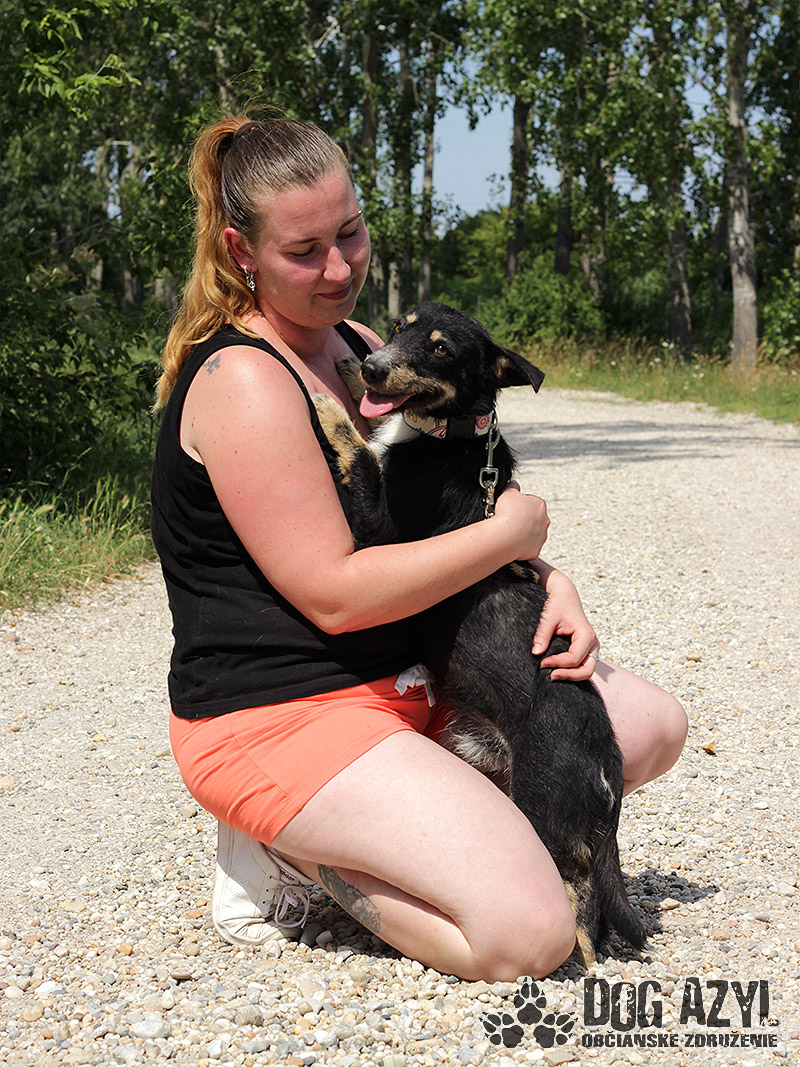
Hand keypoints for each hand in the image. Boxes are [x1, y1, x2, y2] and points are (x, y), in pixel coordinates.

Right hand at [494, 483, 549, 561]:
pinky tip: (511, 543)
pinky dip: (521, 547)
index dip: (519, 505)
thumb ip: (513, 487)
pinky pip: (528, 548)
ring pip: (532, 534)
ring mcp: (541, 536)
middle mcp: (545, 520)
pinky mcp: (536, 550)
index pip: (531, 502)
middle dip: (523, 520)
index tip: (511, 508)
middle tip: (510, 521)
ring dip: (523, 533)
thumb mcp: (508, 492)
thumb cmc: (507, 513)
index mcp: (540, 505)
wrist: (506, 536)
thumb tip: (514, 484)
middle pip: (534, 519)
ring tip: (509, 533)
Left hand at [531, 563, 598, 680]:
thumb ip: (542, 635)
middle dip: (569, 676)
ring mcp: (592, 648)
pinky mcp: (586, 651)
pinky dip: (572, 672)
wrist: (565, 596)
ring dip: (571, 676)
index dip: (557, 663)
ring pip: (586, 671)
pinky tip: (557, 670)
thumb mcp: (548, 617)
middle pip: (587, 670)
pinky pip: (583, 667)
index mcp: (586, 635)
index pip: (574, 658)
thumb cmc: (558, 604)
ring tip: (552, 674)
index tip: (541, 663)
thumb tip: (536, 653)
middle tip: (550, 675)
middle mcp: (593, 644)